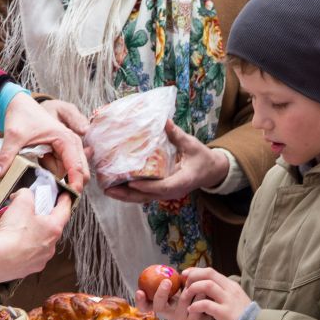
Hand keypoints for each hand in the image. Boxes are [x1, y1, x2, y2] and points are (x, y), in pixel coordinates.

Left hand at [0, 93, 88, 191]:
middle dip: (70, 186)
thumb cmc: (22, 115)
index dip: (75, 184)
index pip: (76, 166)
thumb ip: (6, 156)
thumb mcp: (13, 136)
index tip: (69, 198)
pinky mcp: (61, 152)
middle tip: (56, 198)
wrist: (20, 104)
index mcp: (65, 139)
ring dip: (59, 182)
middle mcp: (71, 144)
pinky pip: (60, 169)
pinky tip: (41, 178)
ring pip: (69, 172)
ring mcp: (67, 148)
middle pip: (79, 171)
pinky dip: (53, 176)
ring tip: (43, 188)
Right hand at [0, 189, 71, 283]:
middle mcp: (50, 246)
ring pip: (38, 242)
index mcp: (54, 229)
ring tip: (15, 229)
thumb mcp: (21, 203)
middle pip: (50, 227)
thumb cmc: (11, 235)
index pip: (65, 210)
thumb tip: (24, 195)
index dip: (65, 200)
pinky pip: (26, 254)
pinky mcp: (27, 268)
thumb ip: (26, 194)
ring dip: (30, 234)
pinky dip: (20, 248)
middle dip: (43, 219)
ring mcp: (40, 259)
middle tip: (33, 212)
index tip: (65, 195)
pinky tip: (9, 243)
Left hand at [104, 120, 228, 203]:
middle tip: (108, 190)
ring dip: (125, 196)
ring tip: (107, 190)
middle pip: (148, 197)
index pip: (163, 187)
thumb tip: (164, 121)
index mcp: (183, 181)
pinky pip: (145, 195)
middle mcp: (173, 191)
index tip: (131, 182)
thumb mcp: (192, 145)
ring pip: (144, 198)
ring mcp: (167, 193)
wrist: (211, 171)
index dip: (147, 186)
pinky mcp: (163, 191)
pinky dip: (131, 193)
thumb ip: (177, 135)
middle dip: (128, 194)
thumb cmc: (202, 158)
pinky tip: (117, 188)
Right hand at [135, 277, 212, 319]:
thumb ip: (176, 280)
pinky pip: (198, 302)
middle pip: (159, 306)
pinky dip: (201, 291)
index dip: (140, 301)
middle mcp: (168, 314)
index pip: (145, 306)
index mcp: (161, 305)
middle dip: (161, 293)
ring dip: (189, 286)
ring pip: (183, 300)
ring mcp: (181, 318)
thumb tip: (179, 272)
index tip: (139, 291)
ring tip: (195, 279)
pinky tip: (206, 287)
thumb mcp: (180, 288)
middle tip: (166, 281)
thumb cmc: (190, 296)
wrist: (207, 312)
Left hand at [176, 267, 250, 319]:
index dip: (196, 271)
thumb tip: (207, 286)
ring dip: (193, 289)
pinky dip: (196, 305)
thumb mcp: (235, 298)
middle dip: (193, 276)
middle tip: (184, 283)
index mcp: (231, 285)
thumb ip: (223, 291)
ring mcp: (228, 300)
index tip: (186, 273)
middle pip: (209, 274)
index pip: (211, 271)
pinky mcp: (225, 313)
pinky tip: (191, 309)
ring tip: (186, 296)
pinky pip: (207, 305)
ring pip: (207, 286)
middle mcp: (230, 289)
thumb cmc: (243, 315)